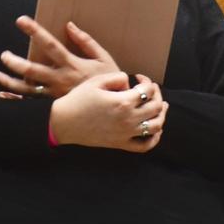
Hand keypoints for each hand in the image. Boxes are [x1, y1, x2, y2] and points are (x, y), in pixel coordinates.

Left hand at [0, 17, 119, 97]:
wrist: (114, 107)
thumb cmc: (110, 80)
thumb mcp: (104, 58)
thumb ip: (86, 41)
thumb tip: (69, 26)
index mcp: (73, 65)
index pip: (50, 45)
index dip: (35, 31)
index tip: (21, 20)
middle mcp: (61, 80)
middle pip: (31, 70)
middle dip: (14, 62)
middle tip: (4, 55)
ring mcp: (56, 95)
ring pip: (26, 89)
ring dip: (9, 82)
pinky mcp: (54, 107)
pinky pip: (30, 105)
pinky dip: (15, 100)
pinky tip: (4, 95)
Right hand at [48, 72, 167, 152]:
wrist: (62, 123)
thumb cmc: (77, 100)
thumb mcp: (97, 81)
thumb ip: (119, 77)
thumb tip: (131, 83)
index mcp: (123, 101)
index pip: (148, 90)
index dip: (147, 81)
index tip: (140, 78)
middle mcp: (128, 119)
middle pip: (156, 106)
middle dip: (157, 95)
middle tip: (151, 91)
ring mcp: (126, 133)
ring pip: (156, 126)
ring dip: (162, 115)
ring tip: (161, 107)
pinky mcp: (120, 144)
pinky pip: (144, 146)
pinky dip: (154, 139)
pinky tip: (155, 130)